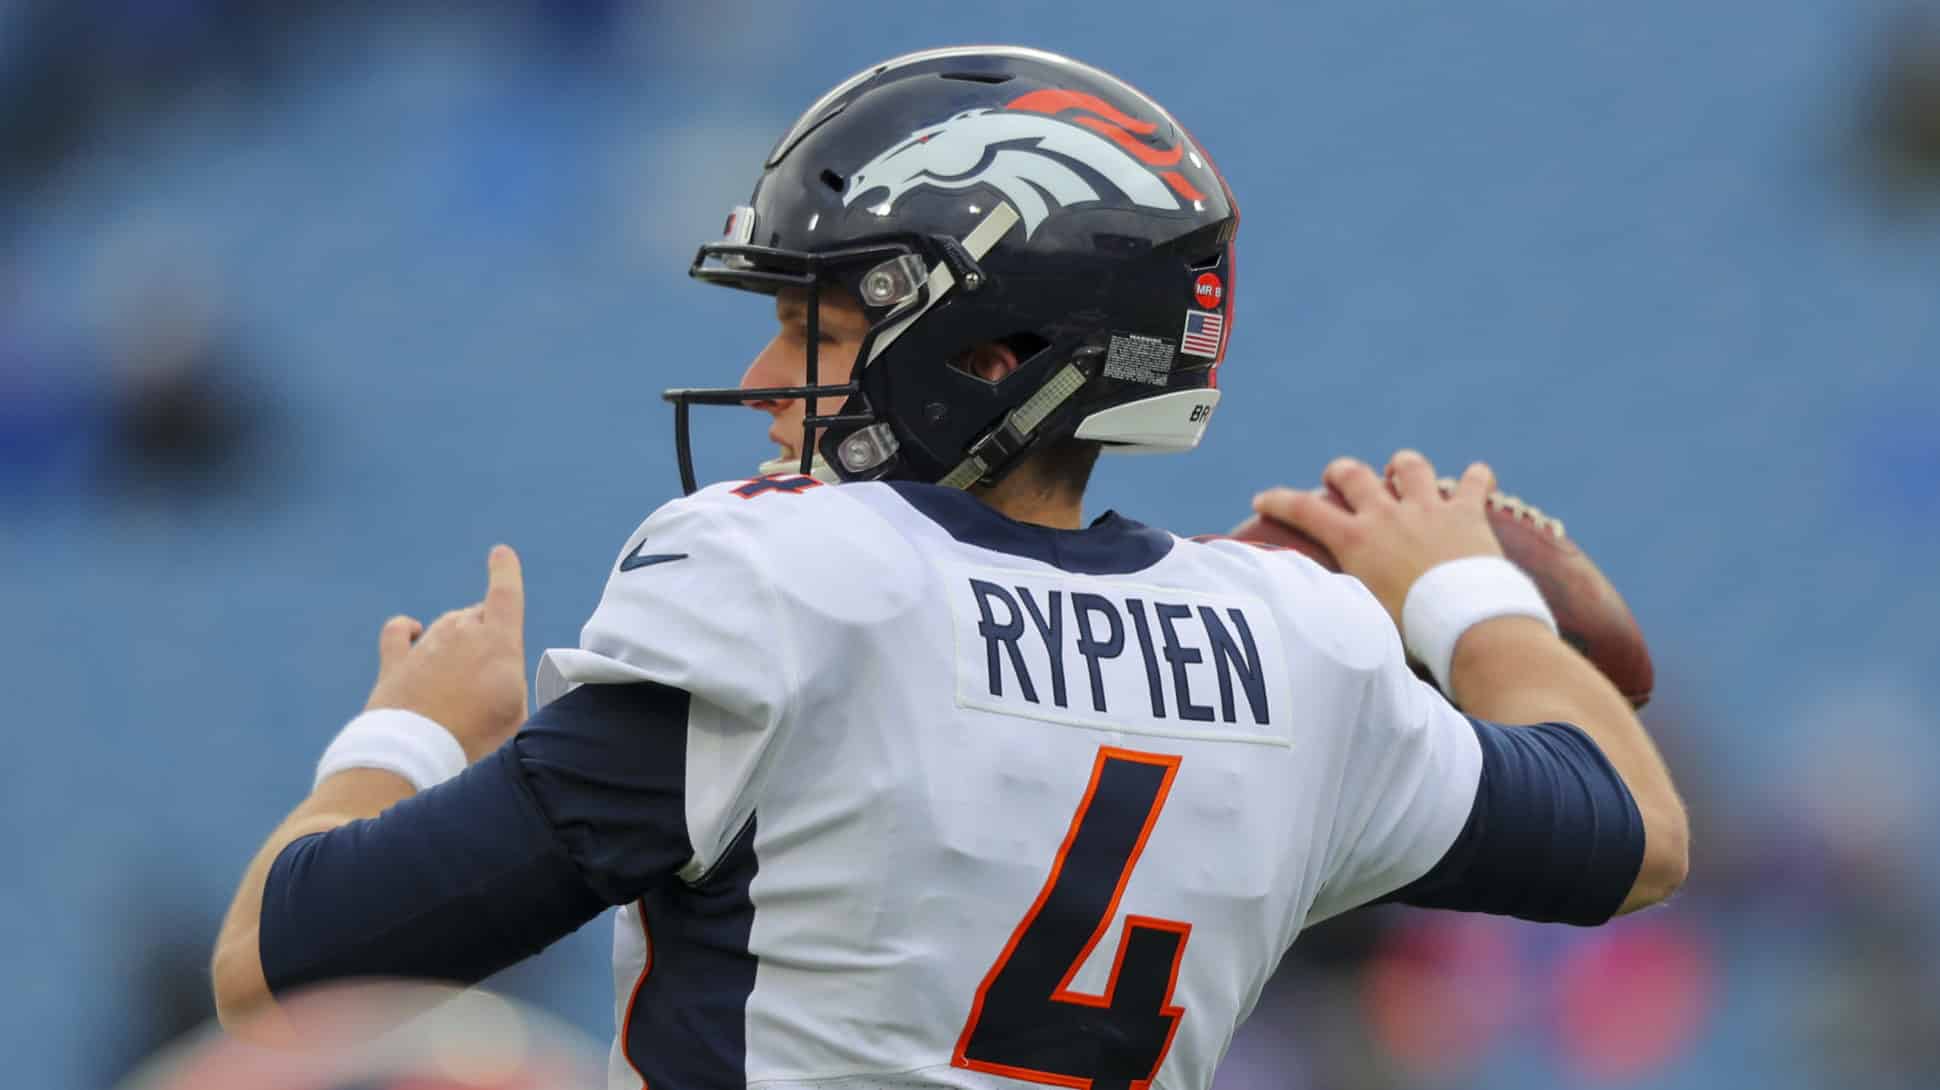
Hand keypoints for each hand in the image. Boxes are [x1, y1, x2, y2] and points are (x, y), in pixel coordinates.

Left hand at [363, 545, 528, 762]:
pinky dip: (407, 629)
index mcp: (499, 643)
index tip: (501, 554)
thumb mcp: (517, 717)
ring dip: (455, 641)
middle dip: (486, 632)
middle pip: (477, 615)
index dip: (505, 571)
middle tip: (490, 674)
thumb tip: (509, 678)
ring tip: (460, 680)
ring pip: (445, 626)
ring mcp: (425, 646)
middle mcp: (461, 633)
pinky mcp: (395, 663)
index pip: (505, 593)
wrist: (415, 757)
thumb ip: (516, 686)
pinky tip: (413, 632)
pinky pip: (399, 631)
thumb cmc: (476, 741)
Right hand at [1251, 451, 1501, 629]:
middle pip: (1354, 474)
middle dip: (1340, 473)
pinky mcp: (1468, 513)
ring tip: (1400, 472)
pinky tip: (1477, 478)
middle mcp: (1387, 515)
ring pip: (1410, 466)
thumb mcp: (1360, 616)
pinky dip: (1476, 478)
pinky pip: (1474, 481)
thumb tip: (1312, 607)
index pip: (1304, 510)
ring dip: (1402, 466)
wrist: (1466, 624)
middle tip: (1337, 480)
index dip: (1278, 501)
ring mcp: (1429, 509)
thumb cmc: (1410, 632)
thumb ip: (1338, 602)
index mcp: (1355, 540)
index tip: (1262, 499)